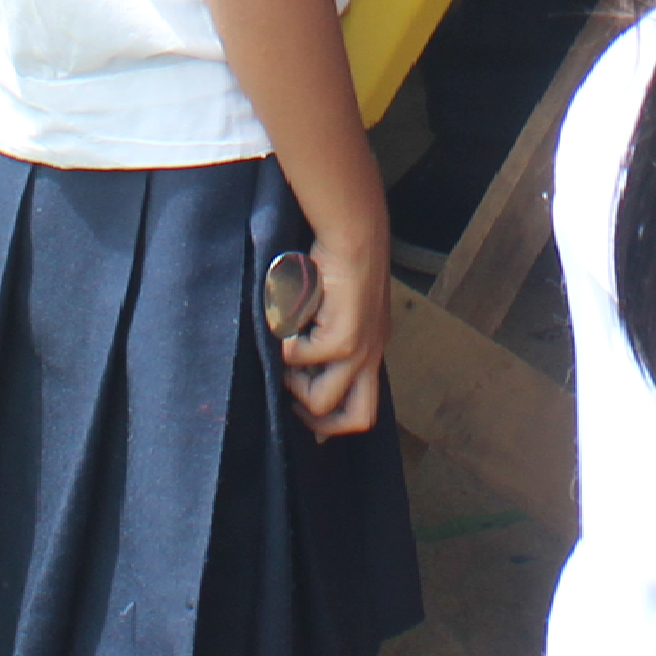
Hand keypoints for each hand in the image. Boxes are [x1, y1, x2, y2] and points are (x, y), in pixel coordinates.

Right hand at [280, 230, 392, 439]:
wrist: (355, 234)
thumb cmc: (338, 263)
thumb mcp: (335, 308)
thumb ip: (321, 338)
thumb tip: (290, 370)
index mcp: (372, 349)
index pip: (364, 408)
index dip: (332, 422)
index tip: (301, 412)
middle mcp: (372, 355)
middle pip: (358, 419)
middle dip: (318, 421)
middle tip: (290, 400)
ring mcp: (361, 350)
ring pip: (322, 400)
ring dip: (293, 383)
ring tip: (283, 354)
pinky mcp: (345, 338)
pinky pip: (301, 357)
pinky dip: (284, 342)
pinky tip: (283, 317)